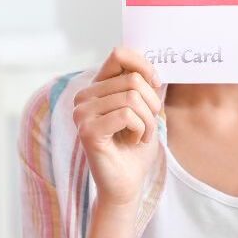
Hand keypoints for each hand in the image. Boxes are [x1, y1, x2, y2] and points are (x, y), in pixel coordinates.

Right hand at [73, 47, 162, 208]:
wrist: (127, 184)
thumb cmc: (135, 147)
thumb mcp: (145, 109)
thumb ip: (146, 84)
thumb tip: (156, 63)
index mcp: (95, 88)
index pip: (119, 54)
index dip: (144, 66)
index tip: (156, 85)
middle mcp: (83, 97)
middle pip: (132, 79)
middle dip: (151, 104)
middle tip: (147, 126)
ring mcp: (82, 114)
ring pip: (132, 97)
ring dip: (148, 121)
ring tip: (140, 136)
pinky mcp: (88, 131)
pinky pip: (127, 115)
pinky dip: (141, 129)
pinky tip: (133, 142)